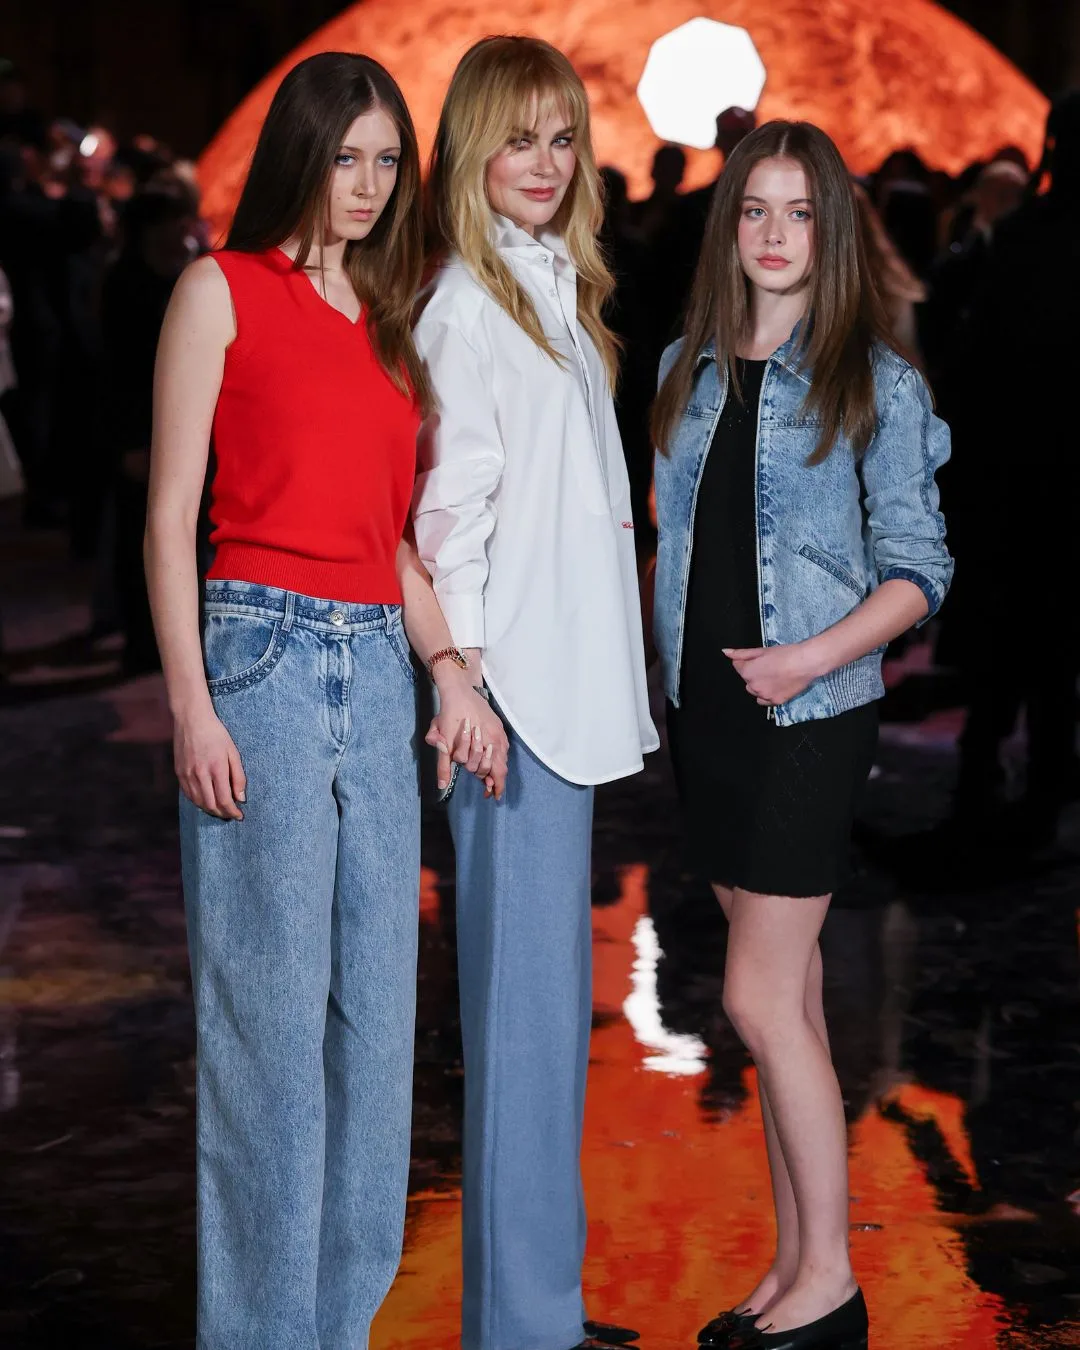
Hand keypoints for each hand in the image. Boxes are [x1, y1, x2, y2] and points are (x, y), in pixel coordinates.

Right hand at [174, 706, 246, 819]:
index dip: (233, 812)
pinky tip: (206, 801)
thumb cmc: (216, 734)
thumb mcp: (233, 752)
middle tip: (231, 815)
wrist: (191, 720)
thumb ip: (238, 776)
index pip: (225, 800)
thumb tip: (241, 798)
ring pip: (198, 802)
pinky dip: (198, 802)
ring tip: (220, 810)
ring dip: (210, 810)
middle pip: (211, 805)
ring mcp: (187, 774)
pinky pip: (189, 795)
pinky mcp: (179, 773)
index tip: (239, 816)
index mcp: (216, 768)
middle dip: (222, 814)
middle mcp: (200, 774)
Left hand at [425, 671, 508, 799]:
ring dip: (494, 768)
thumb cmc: (450, 715)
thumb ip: (444, 764)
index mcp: (487, 745)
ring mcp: (499, 733)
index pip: (497, 773)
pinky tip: (488, 757)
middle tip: (485, 787)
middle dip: (491, 778)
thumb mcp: (443, 741)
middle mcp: (497, 741)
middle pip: (500, 768)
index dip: (496, 787)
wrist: (459, 690)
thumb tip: (442, 786)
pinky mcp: (498, 727)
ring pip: (502, 758)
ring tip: (487, 776)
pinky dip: (496, 756)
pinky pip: (502, 747)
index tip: (493, 797)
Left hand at [723, 641, 821, 707]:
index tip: (761, 659)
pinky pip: (765, 700)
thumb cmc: (784, 654)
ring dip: (760, 685)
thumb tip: (725, 652)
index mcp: (747, 672)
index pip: (738, 667)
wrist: (805, 663)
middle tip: (769, 666)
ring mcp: (764, 696)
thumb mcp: (761, 650)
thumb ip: (741, 653)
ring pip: (755, 691)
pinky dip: (767, 695)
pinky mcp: (776, 702)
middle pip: (747, 680)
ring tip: (774, 676)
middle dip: (754, 673)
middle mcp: (753, 687)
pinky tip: (777, 686)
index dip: (749, 661)